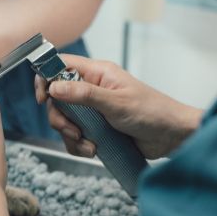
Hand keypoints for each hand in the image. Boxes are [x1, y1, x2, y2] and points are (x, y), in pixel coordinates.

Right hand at [34, 55, 202, 158]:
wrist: (172, 137)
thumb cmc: (152, 112)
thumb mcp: (116, 103)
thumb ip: (84, 94)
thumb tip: (54, 86)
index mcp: (97, 73)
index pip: (60, 65)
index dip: (46, 78)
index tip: (44, 98)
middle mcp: (91, 88)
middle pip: (57, 98)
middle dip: (60, 118)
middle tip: (73, 131)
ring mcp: (93, 109)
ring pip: (65, 120)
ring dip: (71, 136)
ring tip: (90, 146)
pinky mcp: (96, 128)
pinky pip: (75, 136)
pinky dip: (79, 146)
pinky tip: (94, 150)